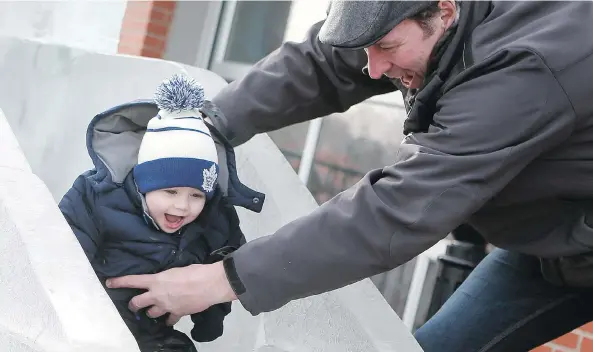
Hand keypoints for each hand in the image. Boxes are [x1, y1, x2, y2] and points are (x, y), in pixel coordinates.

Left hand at [106, 261, 236, 325]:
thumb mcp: (177, 270)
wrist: (209, 284)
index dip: (119, 282)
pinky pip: (169, 320)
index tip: (109, 283)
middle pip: (136, 303)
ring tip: (155, 310)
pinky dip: (169, 320)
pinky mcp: (177, 314)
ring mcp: (166, 306)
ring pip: (151, 314)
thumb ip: (168, 277)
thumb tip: (168, 280)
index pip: (133, 281)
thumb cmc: (195, 271)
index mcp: (156, 280)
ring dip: (152, 312)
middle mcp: (157, 295)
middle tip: (134, 304)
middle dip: (134, 304)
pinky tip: (171, 318)